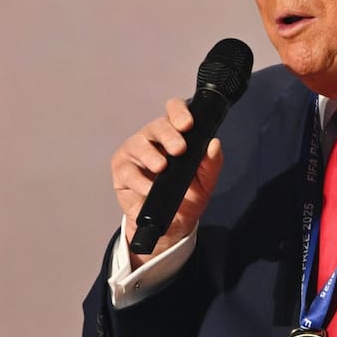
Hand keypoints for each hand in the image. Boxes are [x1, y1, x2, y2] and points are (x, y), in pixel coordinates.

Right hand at [111, 98, 224, 266]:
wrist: (173, 225)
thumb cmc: (187, 196)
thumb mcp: (205, 182)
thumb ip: (211, 163)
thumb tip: (214, 144)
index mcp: (175, 134)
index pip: (174, 111)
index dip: (179, 112)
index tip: (188, 124)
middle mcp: (154, 139)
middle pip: (157, 125)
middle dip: (169, 135)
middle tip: (179, 149)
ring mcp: (136, 152)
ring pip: (139, 144)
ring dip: (151, 155)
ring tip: (161, 167)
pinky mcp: (122, 169)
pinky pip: (128, 171)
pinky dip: (139, 180)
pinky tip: (149, 188)